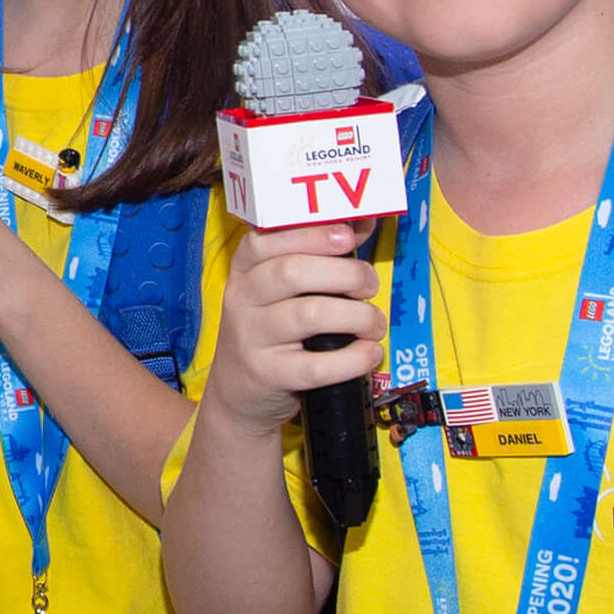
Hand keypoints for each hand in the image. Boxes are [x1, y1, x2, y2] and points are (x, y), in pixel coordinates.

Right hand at [204, 224, 383, 431]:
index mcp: (245, 269)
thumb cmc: (274, 330)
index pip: (268, 239)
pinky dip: (353, 359)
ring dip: (357, 316)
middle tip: (370, 286)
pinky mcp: (268, 375)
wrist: (239, 392)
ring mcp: (251, 338)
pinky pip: (316, 366)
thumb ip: (318, 256)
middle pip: (293, 272)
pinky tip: (368, 352)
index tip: (349, 237)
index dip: (313, 233)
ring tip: (374, 324)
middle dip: (346, 274)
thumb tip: (364, 221)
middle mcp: (242, 299)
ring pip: (310, 315)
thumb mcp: (281, 291)